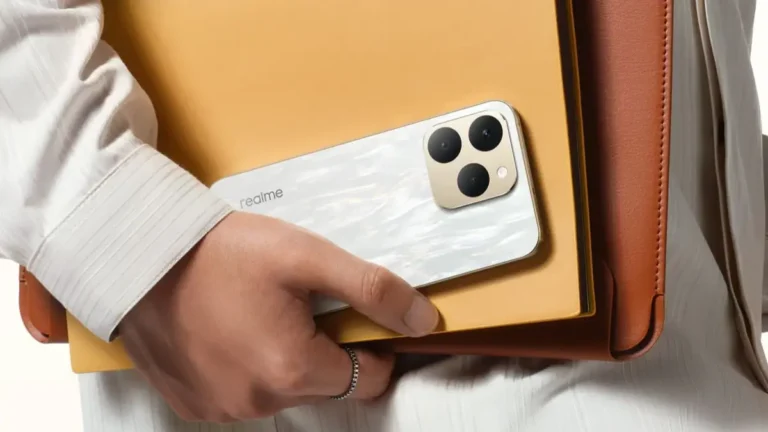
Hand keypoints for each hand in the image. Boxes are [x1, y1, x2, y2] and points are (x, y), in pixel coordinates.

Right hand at [118, 212, 439, 422]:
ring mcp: (224, 408)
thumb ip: (372, 289)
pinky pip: (243, 394)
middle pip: (324, 383)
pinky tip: (230, 330)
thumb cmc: (220, 253)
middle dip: (323, 347)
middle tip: (295, 303)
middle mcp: (258, 400)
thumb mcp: (307, 257)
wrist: (141, 257)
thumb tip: (422, 320)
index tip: (352, 316)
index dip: (370, 345)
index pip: (368, 378)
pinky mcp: (196, 404)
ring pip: (283, 389)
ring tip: (256, 311)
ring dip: (283, 357)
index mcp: (292, 368)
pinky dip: (247, 367)